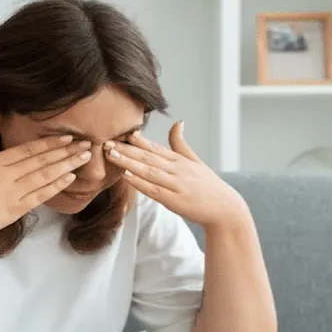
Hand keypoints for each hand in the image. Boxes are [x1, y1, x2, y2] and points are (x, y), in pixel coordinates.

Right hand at [0, 134, 90, 240]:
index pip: (26, 150)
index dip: (48, 143)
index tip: (66, 138)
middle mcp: (6, 175)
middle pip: (41, 160)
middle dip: (66, 152)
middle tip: (87, 144)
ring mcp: (11, 193)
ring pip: (45, 175)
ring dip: (67, 166)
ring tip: (85, 158)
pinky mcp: (13, 210)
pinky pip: (39, 196)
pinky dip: (56, 186)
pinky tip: (69, 178)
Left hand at [104, 121, 247, 228]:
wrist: (224, 209)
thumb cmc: (208, 185)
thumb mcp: (195, 161)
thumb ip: (181, 143)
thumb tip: (178, 122)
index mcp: (179, 160)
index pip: (155, 147)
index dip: (138, 140)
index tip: (121, 131)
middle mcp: (176, 169)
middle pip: (147, 157)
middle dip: (125, 149)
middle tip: (106, 142)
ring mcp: (175, 185)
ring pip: (147, 171)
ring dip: (127, 162)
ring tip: (111, 155)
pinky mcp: (174, 201)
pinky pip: (153, 190)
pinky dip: (139, 182)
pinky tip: (126, 176)